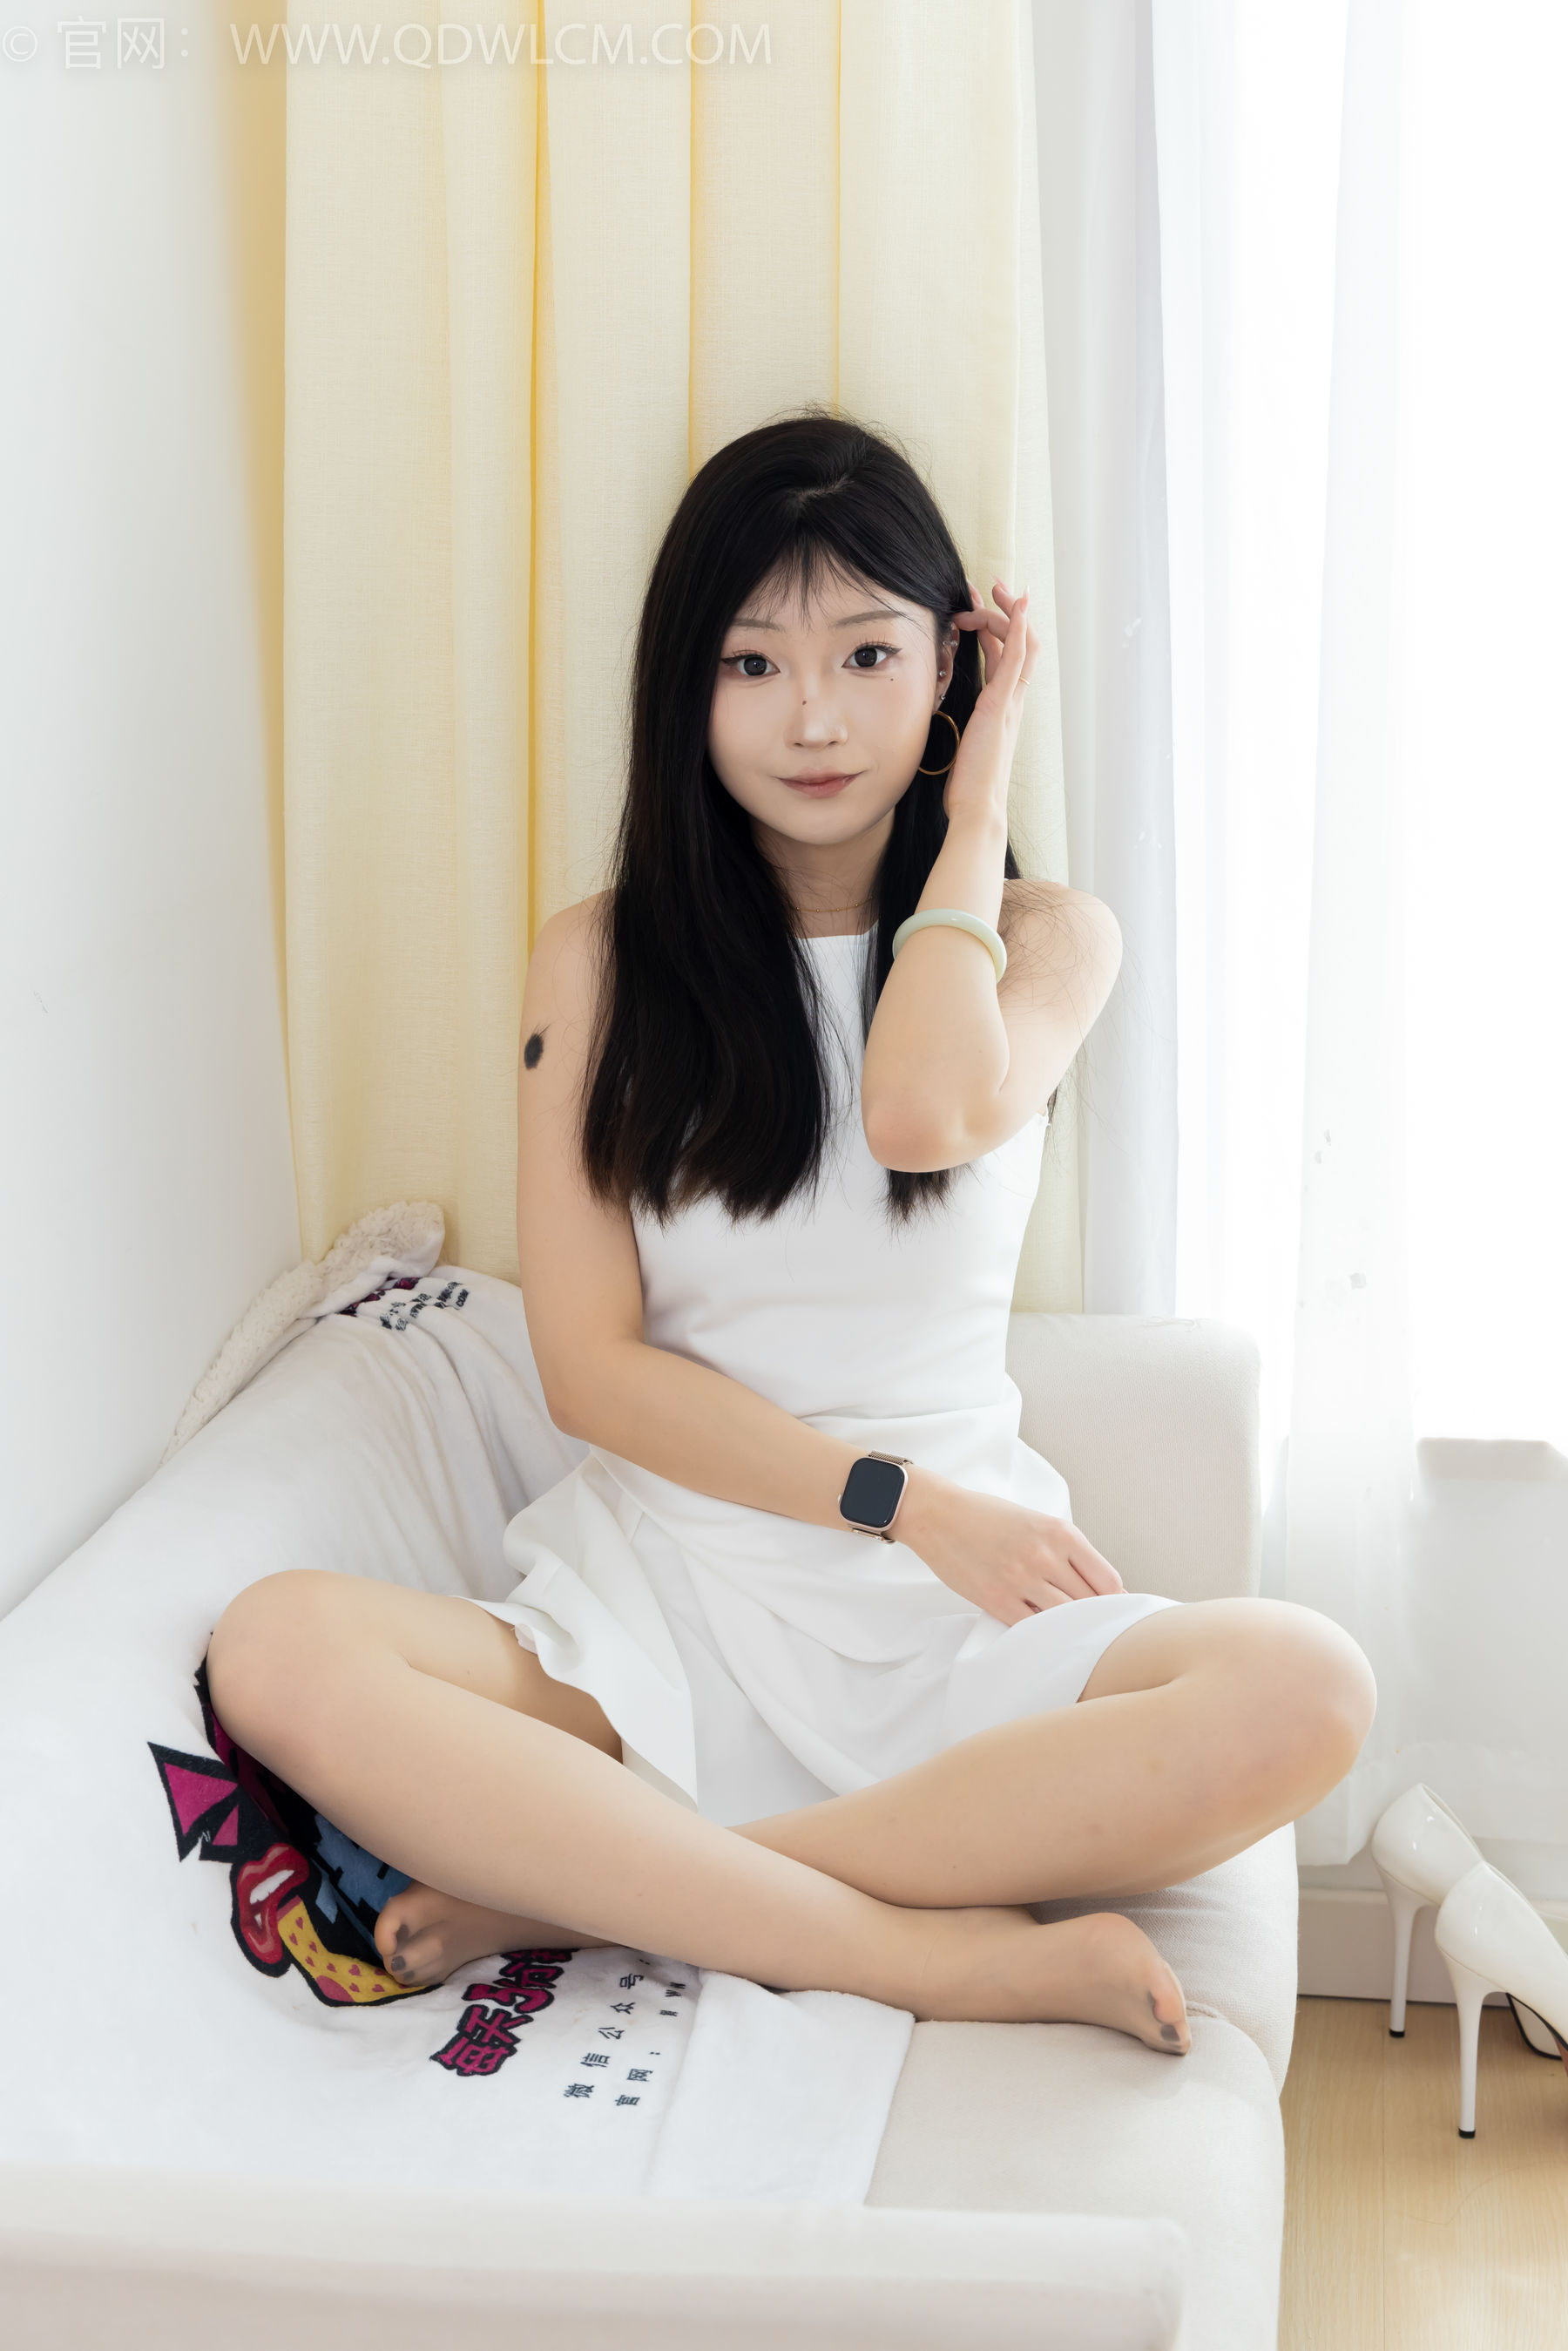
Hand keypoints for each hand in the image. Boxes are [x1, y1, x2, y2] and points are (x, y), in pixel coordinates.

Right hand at [897, 1468, 1124, 1625]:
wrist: (938, 1515)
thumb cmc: (987, 1516)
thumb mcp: (1036, 1521)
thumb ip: (1066, 1549)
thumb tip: (1096, 1585)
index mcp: (1060, 1533)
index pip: (1108, 1579)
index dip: (1117, 1600)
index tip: (1115, 1609)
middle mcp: (1046, 1556)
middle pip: (1091, 1602)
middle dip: (1097, 1616)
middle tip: (1098, 1627)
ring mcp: (1021, 1580)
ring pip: (1065, 1618)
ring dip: (1071, 1627)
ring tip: (1072, 1633)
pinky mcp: (997, 1600)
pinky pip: (1032, 1627)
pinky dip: (1042, 1633)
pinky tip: (1042, 1633)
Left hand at [943, 579, 1040, 832]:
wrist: (978, 808)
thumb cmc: (968, 784)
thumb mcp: (962, 744)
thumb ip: (961, 724)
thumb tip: (944, 712)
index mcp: (1003, 709)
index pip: (1008, 657)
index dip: (1000, 628)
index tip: (979, 607)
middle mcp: (1012, 702)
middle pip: (1020, 644)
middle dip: (1005, 611)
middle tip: (986, 589)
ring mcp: (1010, 702)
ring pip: (1020, 644)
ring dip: (1006, 612)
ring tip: (989, 590)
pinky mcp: (1000, 705)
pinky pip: (1017, 659)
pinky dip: (1019, 629)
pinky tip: (1016, 605)